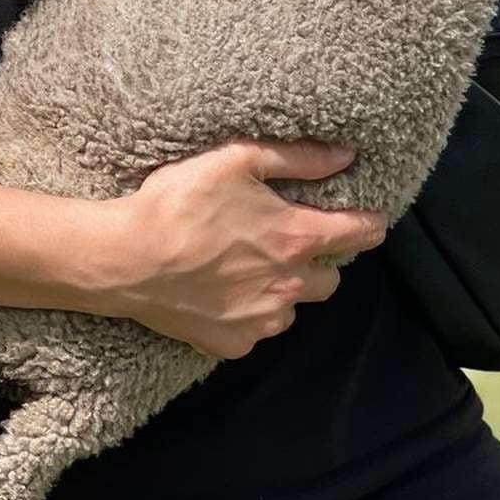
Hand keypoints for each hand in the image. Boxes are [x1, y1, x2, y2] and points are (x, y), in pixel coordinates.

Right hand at [100, 138, 385, 359]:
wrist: (127, 258)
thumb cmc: (180, 201)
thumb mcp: (237, 160)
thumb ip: (297, 158)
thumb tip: (346, 155)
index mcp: (296, 239)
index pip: (357, 234)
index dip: (369, 224)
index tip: (372, 221)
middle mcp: (289, 287)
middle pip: (331, 278)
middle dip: (320, 260)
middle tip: (289, 240)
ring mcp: (261, 321)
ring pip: (294, 307)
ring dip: (285, 289)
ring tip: (252, 266)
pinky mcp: (232, 344)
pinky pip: (258, 330)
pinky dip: (251, 312)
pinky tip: (224, 291)